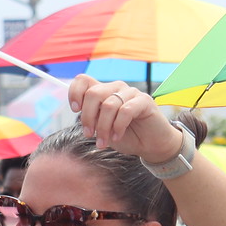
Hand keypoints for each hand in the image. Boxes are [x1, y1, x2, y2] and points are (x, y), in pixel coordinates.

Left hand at [68, 75, 182, 165]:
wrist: (150, 145)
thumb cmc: (126, 136)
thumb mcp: (103, 128)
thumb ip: (93, 118)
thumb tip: (80, 113)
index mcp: (104, 91)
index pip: (83, 80)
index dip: (75, 92)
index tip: (75, 110)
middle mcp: (116, 88)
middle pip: (93, 93)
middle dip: (88, 117)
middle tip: (89, 135)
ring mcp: (131, 93)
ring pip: (108, 105)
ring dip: (103, 127)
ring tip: (103, 142)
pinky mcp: (144, 101)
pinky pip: (125, 110)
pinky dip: (118, 126)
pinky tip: (117, 136)